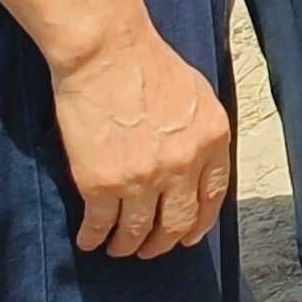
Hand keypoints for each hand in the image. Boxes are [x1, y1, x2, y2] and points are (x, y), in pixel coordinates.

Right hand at [49, 21, 232, 258]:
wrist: (106, 52)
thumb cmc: (149, 64)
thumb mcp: (198, 96)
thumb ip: (201, 133)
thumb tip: (198, 166)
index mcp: (212, 140)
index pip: (213, 197)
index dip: (199, 223)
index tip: (188, 236)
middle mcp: (183, 164)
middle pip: (178, 222)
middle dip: (163, 243)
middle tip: (151, 250)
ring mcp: (143, 177)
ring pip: (138, 231)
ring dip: (127, 246)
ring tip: (119, 248)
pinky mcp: (101, 183)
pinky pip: (100, 225)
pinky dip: (93, 238)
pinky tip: (89, 241)